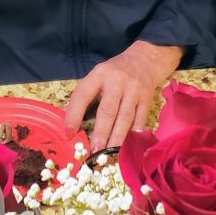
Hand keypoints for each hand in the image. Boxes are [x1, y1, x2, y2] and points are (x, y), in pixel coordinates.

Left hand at [63, 41, 180, 152]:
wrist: (144, 60)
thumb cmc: (114, 72)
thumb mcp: (97, 76)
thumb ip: (84, 95)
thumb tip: (69, 121)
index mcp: (99, 75)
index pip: (83, 95)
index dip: (74, 114)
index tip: (68, 133)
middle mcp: (117, 82)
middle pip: (108, 110)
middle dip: (101, 132)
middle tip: (94, 151)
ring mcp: (134, 91)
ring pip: (125, 117)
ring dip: (117, 138)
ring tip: (109, 153)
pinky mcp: (146, 99)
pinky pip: (140, 120)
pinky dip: (133, 134)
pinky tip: (128, 147)